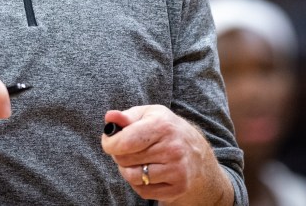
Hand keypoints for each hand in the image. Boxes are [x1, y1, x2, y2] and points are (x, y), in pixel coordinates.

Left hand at [101, 106, 225, 202]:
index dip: (109, 143)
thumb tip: (110, 117)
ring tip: (137, 160)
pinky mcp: (178, 187)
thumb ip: (126, 116)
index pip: (124, 142)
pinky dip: (139, 183)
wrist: (195, 150)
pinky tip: (148, 171)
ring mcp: (177, 170)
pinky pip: (143, 191)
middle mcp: (172, 148)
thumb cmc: (165, 128)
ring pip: (133, 177)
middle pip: (125, 159)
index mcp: (162, 126)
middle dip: (120, 155)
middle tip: (128, 150)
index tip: (109, 142)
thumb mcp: (148, 114)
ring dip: (128, 170)